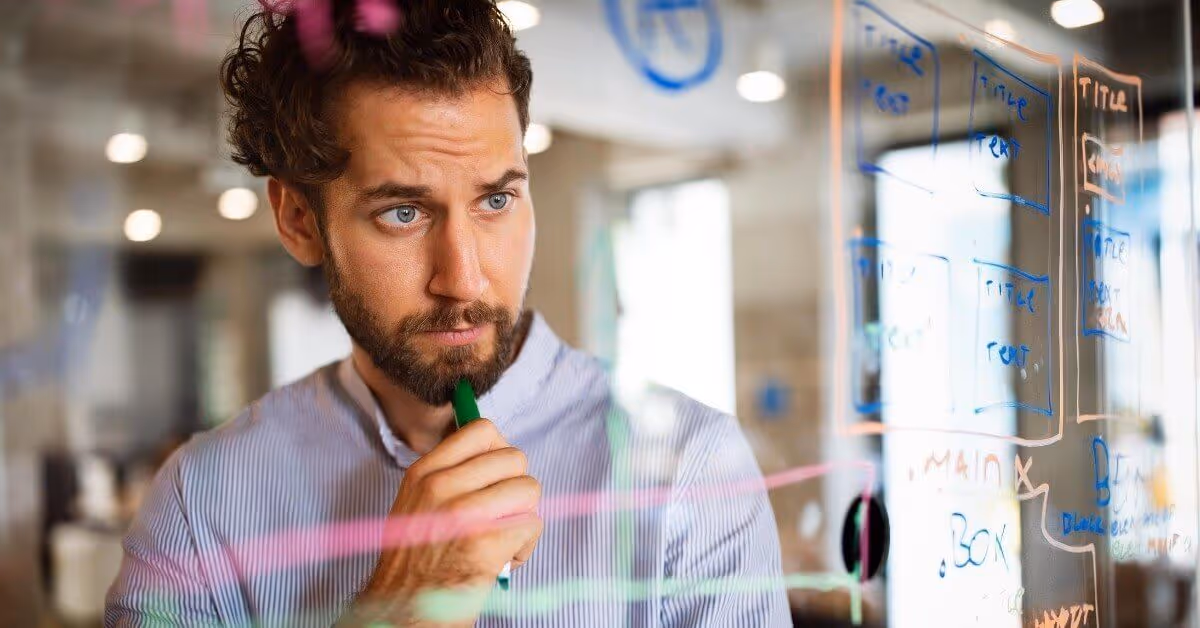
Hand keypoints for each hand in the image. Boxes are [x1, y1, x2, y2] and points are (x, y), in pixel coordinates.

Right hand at [345, 419, 541, 625]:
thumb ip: (448, 475)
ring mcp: (464, 512)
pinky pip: (532, 524)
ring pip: (529, 489)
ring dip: (524, 516)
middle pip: (515, 458)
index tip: (496, 474)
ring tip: (503, 538)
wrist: (403, 610)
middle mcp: (442, 486)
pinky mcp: (486, 541)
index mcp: (425, 472)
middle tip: (500, 514)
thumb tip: (494, 452)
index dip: (500, 451)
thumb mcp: (416, 503)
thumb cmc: (414, 561)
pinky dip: (525, 546)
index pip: (483, 430)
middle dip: (516, 487)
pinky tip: (503, 560)